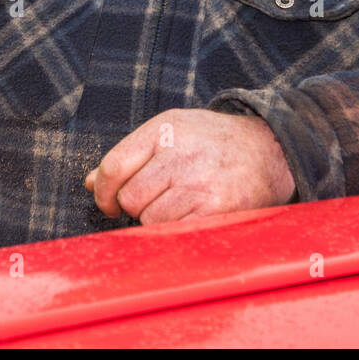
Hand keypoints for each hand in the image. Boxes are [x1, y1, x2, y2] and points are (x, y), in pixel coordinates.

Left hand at [84, 108, 296, 224]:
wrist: (269, 149)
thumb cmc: (211, 142)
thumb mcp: (170, 132)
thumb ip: (130, 155)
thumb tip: (90, 183)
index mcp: (164, 129)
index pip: (113, 167)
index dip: (103, 192)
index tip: (108, 202)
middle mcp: (180, 152)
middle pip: (130, 197)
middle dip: (134, 206)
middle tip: (153, 200)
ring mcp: (199, 181)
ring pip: (150, 219)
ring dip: (156, 219)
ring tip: (177, 204)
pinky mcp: (216, 207)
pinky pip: (175, 231)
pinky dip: (176, 229)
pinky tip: (189, 215)